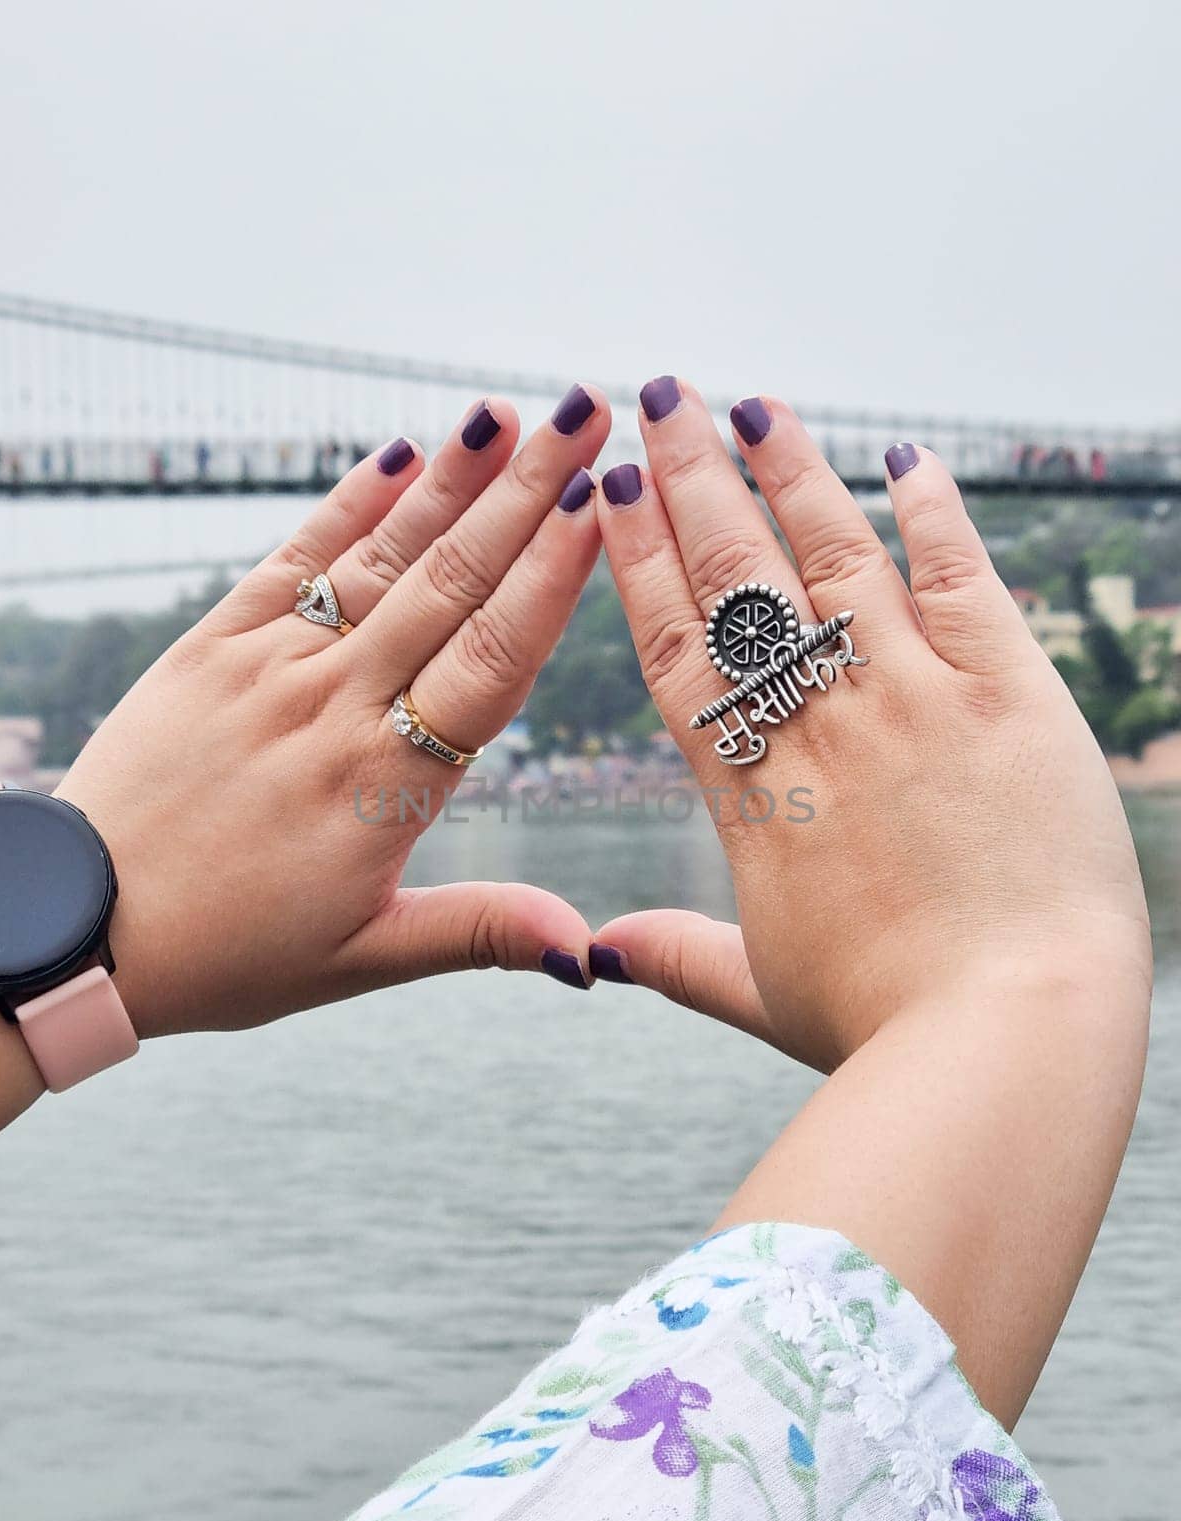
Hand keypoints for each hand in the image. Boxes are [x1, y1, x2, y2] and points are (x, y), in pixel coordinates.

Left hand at [55, 386, 610, 1039]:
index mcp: (383, 784)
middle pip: (448, 584)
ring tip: (510, 415)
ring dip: (450, 482)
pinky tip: (398, 456)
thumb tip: (588, 952)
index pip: (487, 660)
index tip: (597, 508)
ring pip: (378, 560)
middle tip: (588, 417)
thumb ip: (479, 932)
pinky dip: (346, 506)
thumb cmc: (229, 952)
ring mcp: (269, 667)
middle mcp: (332, 705)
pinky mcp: (212, 646)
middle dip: (525, 494)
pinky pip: (291, 564)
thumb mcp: (363, 960)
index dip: (547, 579)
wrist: (82, 929)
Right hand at [590, 380, 1150, 1069]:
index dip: (639, 562)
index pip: (677, 649)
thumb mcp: (762, 993)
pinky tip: (904, 459)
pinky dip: (932, 514)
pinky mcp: (1005, 693)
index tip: (612, 494)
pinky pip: (960, 578)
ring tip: (747, 403)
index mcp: (752, 792)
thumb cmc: (884, 1028)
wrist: (1007, 1039)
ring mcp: (911, 698)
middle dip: (691, 482)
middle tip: (657, 400)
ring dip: (787, 472)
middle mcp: (819, 724)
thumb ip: (678, 955)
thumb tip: (594, 954)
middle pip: (736, 580)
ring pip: (831, 557)